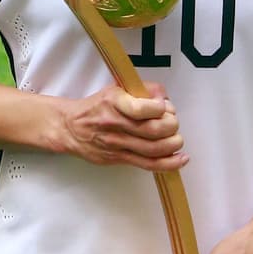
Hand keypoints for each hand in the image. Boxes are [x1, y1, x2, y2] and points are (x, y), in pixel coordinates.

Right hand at [57, 82, 186, 171]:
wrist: (71, 128)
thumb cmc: (96, 107)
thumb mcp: (116, 89)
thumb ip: (142, 89)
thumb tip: (164, 96)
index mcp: (115, 102)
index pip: (141, 108)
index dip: (160, 107)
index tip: (164, 105)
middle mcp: (116, 124)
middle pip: (153, 130)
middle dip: (171, 126)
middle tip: (173, 122)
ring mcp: (118, 144)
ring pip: (153, 149)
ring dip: (173, 144)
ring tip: (177, 139)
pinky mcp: (120, 159)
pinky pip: (148, 164)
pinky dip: (169, 163)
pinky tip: (181, 159)